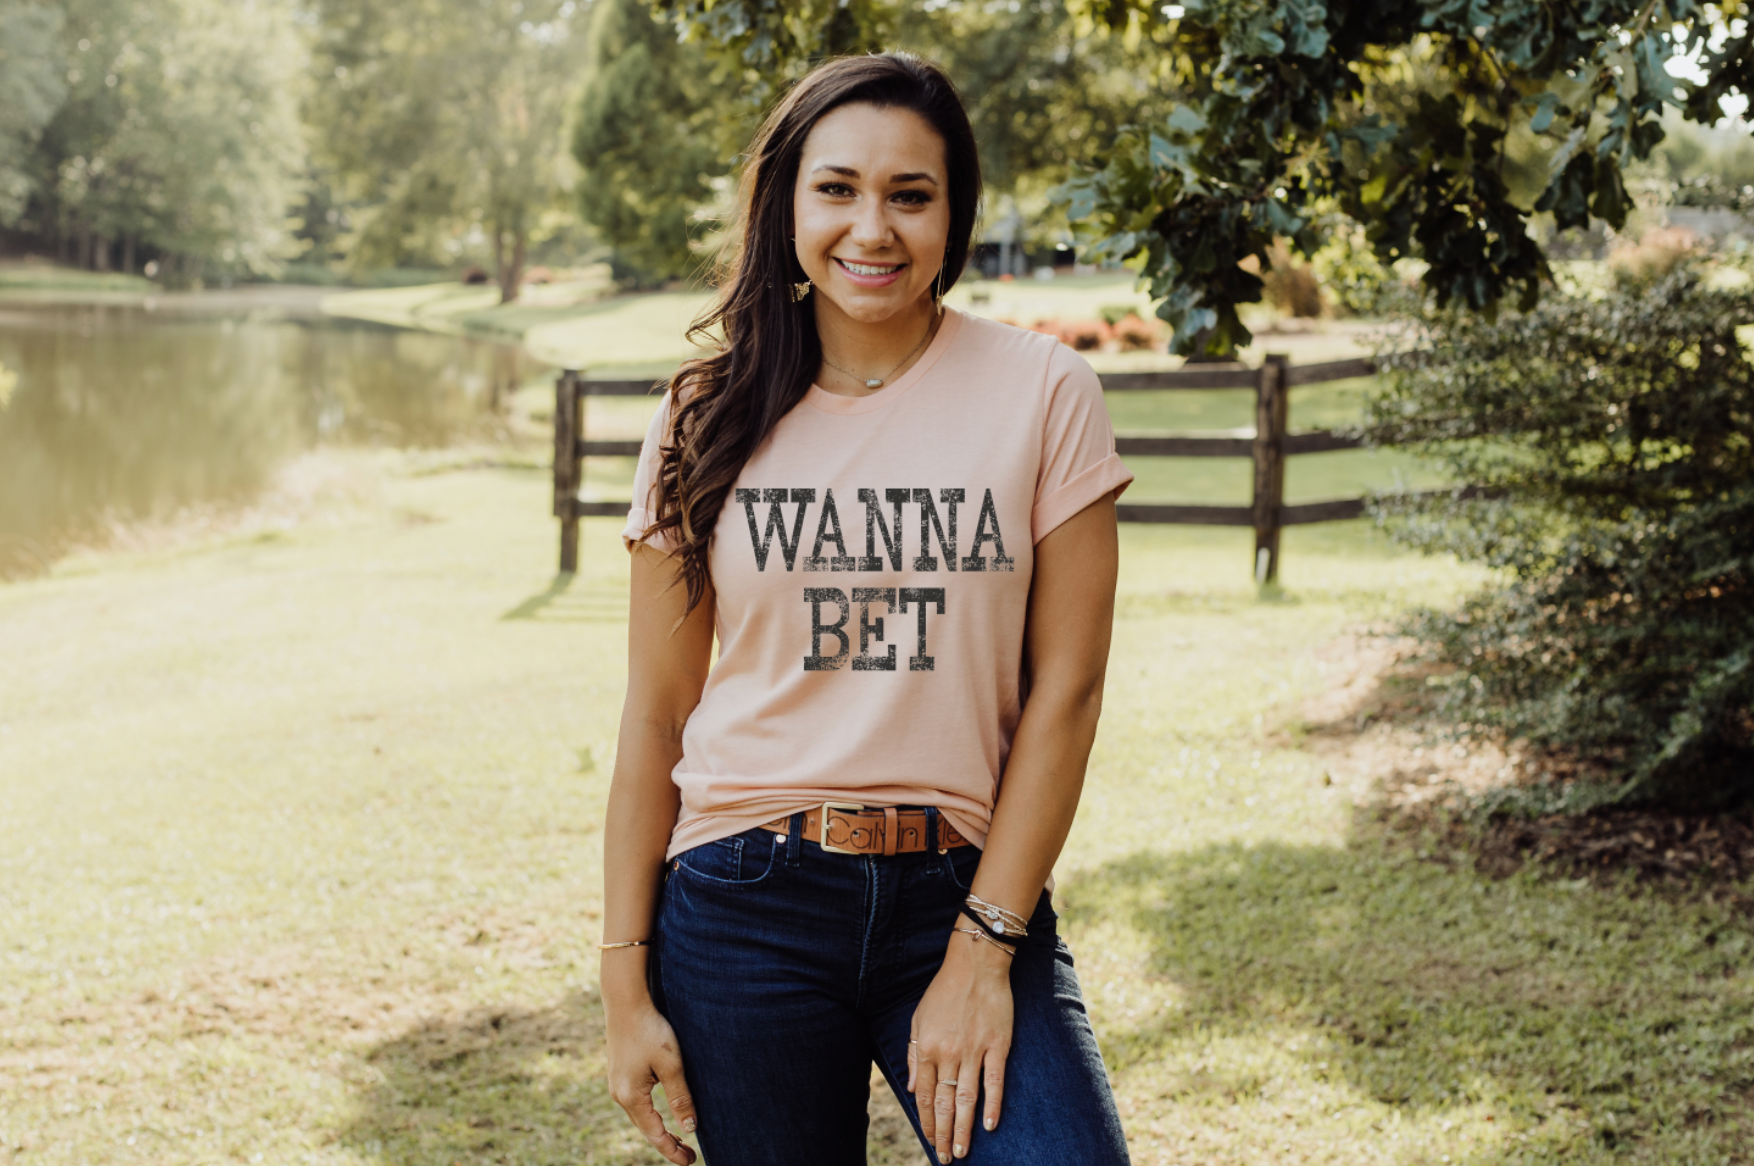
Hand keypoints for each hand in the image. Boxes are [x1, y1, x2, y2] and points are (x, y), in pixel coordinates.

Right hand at [606, 996, 697, 1164]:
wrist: (625, 1002)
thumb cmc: (650, 1030)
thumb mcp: (671, 1065)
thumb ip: (680, 1098)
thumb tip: (690, 1128)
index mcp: (631, 1096)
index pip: (655, 1135)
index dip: (673, 1151)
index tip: (690, 1162)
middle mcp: (619, 1094)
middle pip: (645, 1129)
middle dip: (667, 1143)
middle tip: (689, 1156)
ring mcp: (616, 1084)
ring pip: (640, 1116)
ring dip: (659, 1129)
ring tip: (680, 1138)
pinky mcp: (619, 1073)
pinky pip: (636, 1102)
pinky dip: (651, 1114)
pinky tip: (662, 1112)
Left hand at [908, 931, 1013, 1162]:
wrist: (976, 965)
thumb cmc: (944, 991)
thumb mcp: (919, 1018)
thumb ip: (914, 1054)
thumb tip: (912, 1088)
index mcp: (927, 1047)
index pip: (925, 1096)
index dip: (927, 1122)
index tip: (930, 1141)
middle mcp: (949, 1053)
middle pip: (945, 1104)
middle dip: (943, 1134)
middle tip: (945, 1158)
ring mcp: (974, 1050)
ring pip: (967, 1098)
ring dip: (963, 1128)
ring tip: (961, 1151)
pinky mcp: (997, 1045)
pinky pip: (994, 1081)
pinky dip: (992, 1105)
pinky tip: (989, 1125)